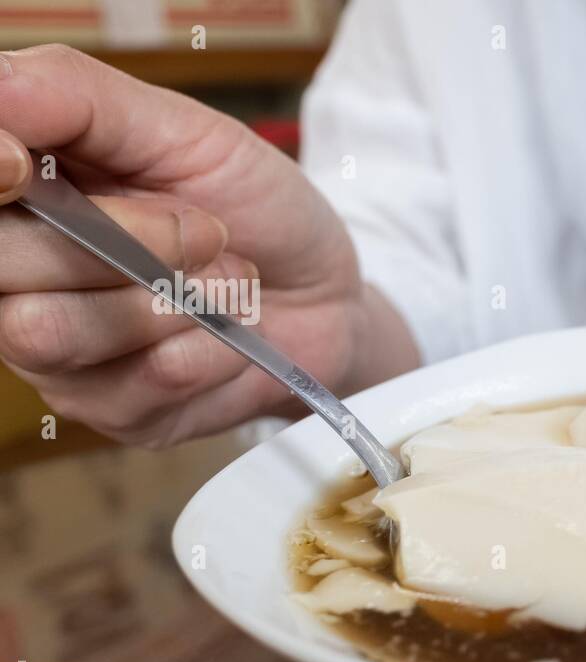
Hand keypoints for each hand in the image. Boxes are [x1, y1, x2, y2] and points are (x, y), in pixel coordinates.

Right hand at [0, 45, 418, 446]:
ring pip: (49, 333)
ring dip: (168, 302)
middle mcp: (16, 277)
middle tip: (208, 230)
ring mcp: (55, 354)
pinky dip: (208, 349)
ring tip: (230, 281)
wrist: (327, 295)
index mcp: (20, 194)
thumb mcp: (181, 130)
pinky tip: (233, 331)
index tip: (24, 165)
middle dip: (122, 240)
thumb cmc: (253, 208)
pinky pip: (135, 385)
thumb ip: (77, 99)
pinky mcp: (110, 411)